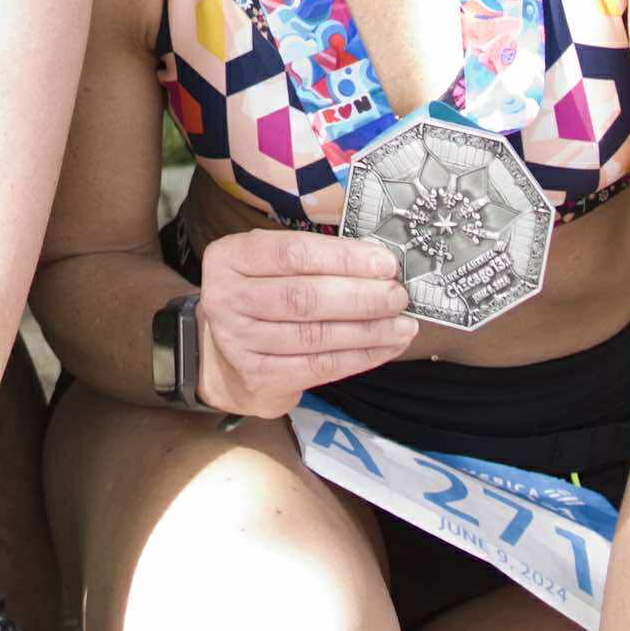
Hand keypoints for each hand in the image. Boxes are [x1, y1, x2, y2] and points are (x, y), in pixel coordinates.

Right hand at [193, 227, 412, 419]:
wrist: (227, 357)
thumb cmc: (262, 298)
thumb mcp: (270, 266)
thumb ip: (314, 259)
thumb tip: (378, 262)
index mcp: (229, 258)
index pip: (292, 253)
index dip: (343, 258)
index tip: (385, 263)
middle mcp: (226, 298)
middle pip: (304, 297)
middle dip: (361, 297)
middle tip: (398, 296)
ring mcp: (239, 342)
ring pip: (316, 336)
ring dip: (369, 330)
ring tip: (403, 324)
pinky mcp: (259, 377)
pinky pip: (320, 367)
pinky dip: (360, 357)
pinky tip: (386, 347)